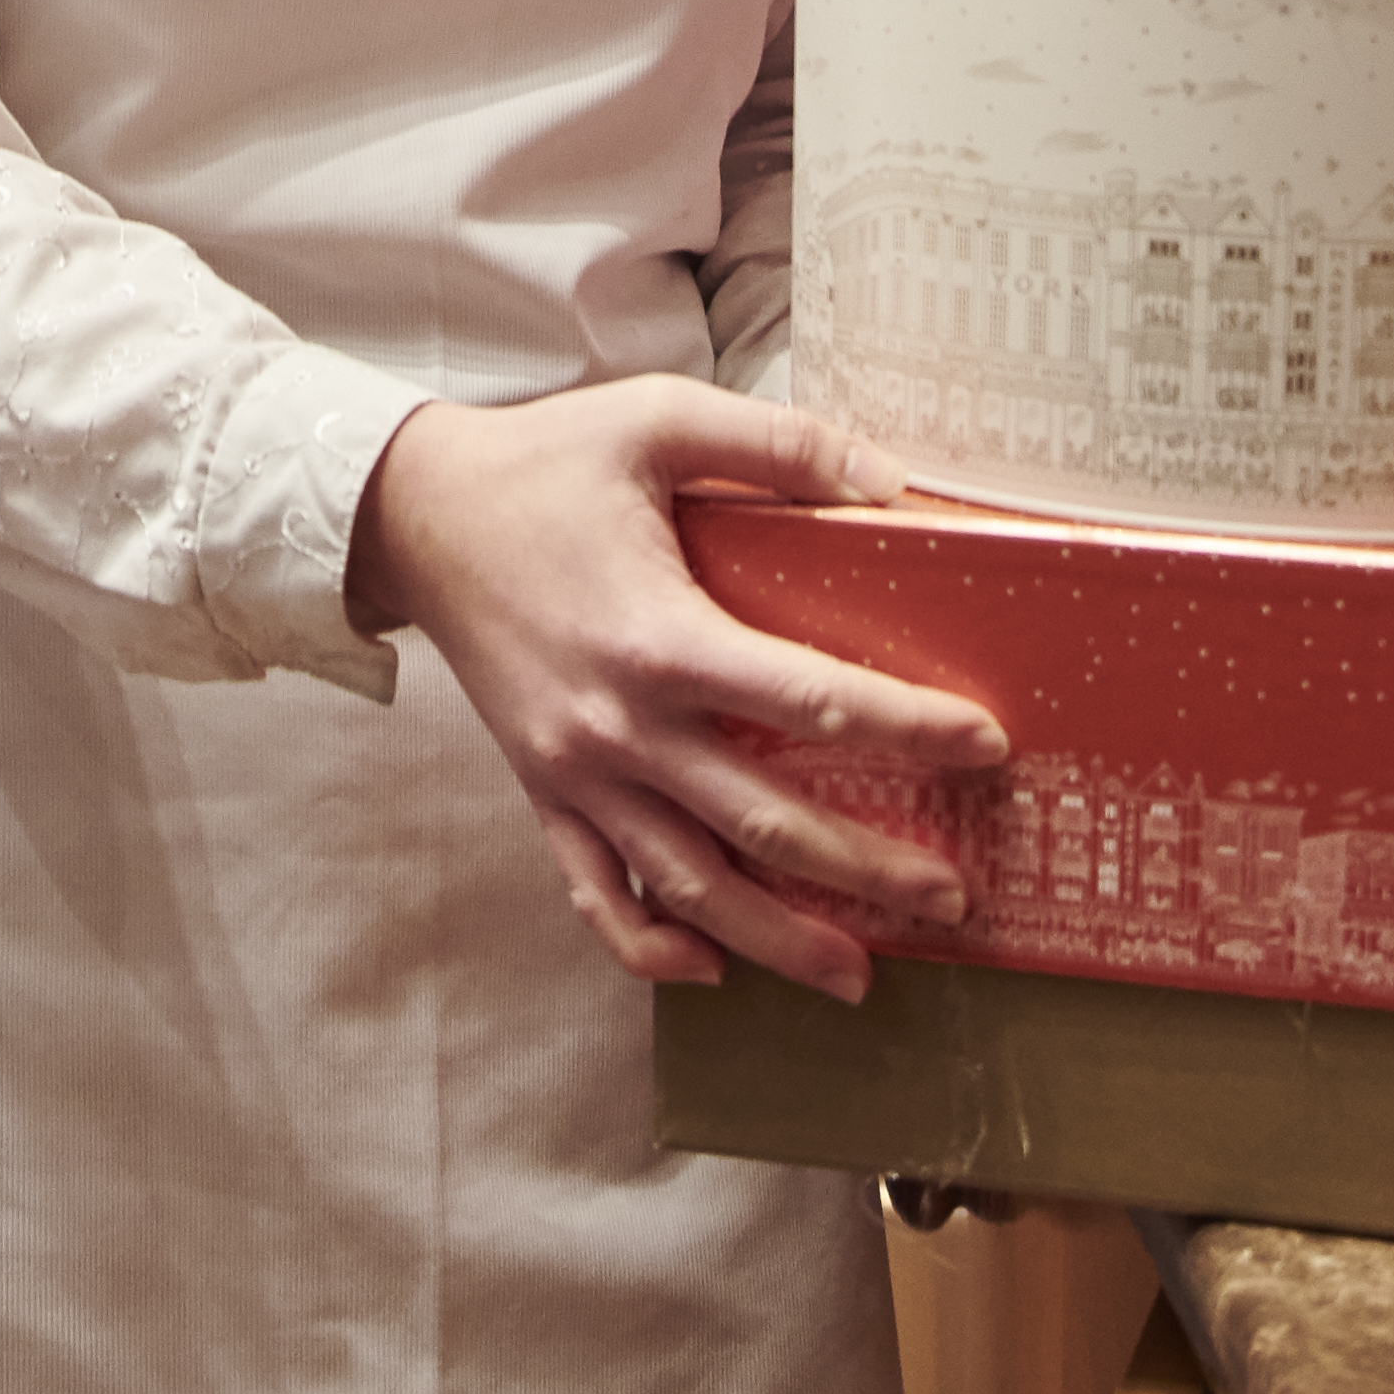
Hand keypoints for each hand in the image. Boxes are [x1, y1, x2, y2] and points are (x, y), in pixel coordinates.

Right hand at [343, 382, 1006, 1006]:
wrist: (410, 513)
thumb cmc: (542, 462)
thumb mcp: (659, 418)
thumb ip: (779, 443)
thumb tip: (891, 483)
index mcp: (661, 637)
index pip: (813, 703)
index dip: (909, 728)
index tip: (983, 744)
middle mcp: (621, 726)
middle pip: (767, 823)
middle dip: (870, 870)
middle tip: (953, 895)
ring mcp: (577, 773)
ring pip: (690, 886)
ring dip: (778, 939)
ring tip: (861, 974)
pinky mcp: (542, 791)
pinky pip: (594, 893)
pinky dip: (648, 945)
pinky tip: (709, 967)